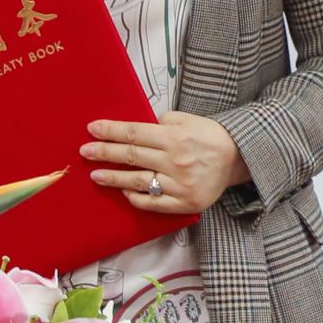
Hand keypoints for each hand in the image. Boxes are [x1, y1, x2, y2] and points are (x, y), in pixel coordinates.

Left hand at [82, 113, 246, 216]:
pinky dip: (136, 198)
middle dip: (105, 153)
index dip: (111, 131)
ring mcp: (179, 185)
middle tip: (85, 152)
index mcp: (175, 137)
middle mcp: (175, 161)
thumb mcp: (187, 120)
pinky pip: (153, 203)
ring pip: (138, 181)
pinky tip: (123, 192)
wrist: (237, 158)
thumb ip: (161, 122)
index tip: (92, 130)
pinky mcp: (184, 203)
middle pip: (132, 156)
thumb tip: (136, 129)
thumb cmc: (208, 136)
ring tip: (95, 175)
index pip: (135, 134)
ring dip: (113, 178)